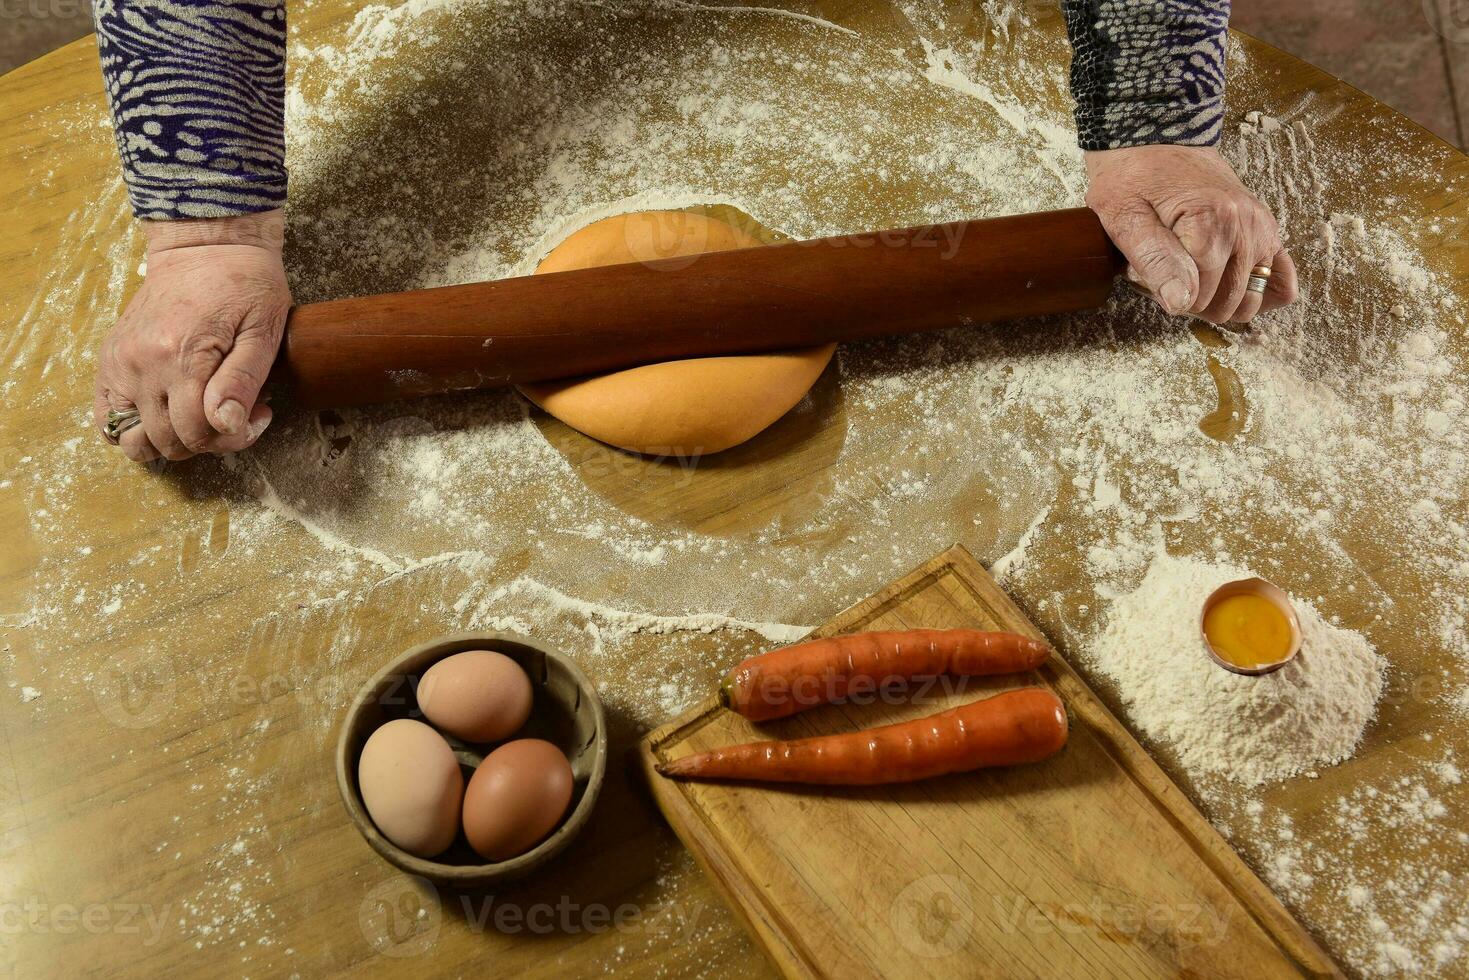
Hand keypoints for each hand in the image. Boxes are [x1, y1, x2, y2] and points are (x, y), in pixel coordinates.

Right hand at [94, 209, 290, 462]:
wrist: (206, 246)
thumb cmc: (245, 285)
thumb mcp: (262, 330)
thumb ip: (242, 380)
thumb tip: (227, 425)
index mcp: (181, 357)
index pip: (198, 432)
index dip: (234, 436)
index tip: (259, 415)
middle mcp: (141, 364)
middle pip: (168, 440)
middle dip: (208, 441)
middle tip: (235, 414)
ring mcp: (120, 362)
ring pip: (134, 438)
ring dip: (171, 440)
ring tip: (202, 417)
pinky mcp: (110, 359)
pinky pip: (106, 417)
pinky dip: (133, 429)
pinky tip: (167, 415)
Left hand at [1084, 145, 1296, 323]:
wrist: (1155, 132)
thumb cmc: (1133, 173)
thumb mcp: (1124, 216)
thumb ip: (1154, 261)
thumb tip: (1180, 302)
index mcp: (1211, 223)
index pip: (1198, 296)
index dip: (1166, 295)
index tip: (1144, 275)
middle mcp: (1245, 226)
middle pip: (1226, 302)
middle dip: (1191, 301)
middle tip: (1163, 274)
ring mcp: (1261, 227)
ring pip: (1251, 298)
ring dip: (1218, 299)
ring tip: (1189, 276)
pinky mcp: (1265, 227)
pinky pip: (1282, 278)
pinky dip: (1262, 292)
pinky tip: (1231, 287)